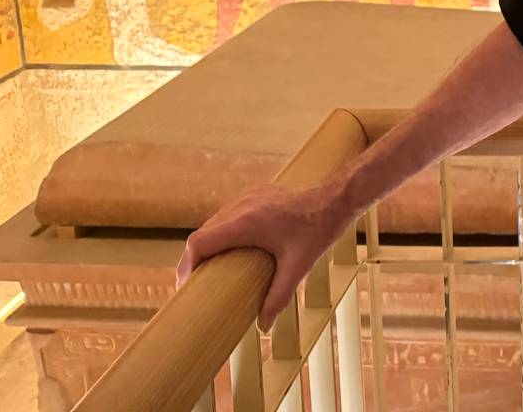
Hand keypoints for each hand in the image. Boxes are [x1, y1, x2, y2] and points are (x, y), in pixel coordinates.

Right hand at [175, 181, 349, 331]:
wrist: (336, 198)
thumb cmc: (318, 230)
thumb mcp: (298, 267)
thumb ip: (278, 297)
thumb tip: (263, 327)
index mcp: (245, 223)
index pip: (199, 242)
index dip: (186, 265)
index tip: (187, 286)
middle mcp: (241, 206)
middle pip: (202, 233)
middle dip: (194, 259)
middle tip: (196, 284)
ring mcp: (248, 197)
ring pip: (214, 222)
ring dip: (209, 244)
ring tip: (211, 270)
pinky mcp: (256, 194)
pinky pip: (229, 213)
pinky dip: (223, 232)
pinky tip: (231, 248)